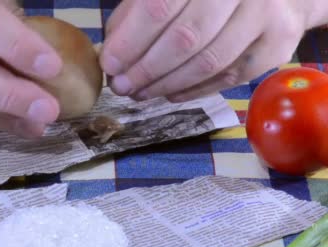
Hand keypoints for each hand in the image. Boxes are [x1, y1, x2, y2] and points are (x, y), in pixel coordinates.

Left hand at [100, 0, 310, 101]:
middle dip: (147, 69)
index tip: (110, 65)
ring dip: (168, 84)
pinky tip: (171, 94)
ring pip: (209, 61)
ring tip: (142, 93)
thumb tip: (110, 55)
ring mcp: (264, 12)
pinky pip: (231, 77)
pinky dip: (195, 91)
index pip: (159, 7)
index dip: (130, 41)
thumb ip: (135, 15)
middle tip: (123, 87)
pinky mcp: (279, 41)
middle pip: (185, 38)